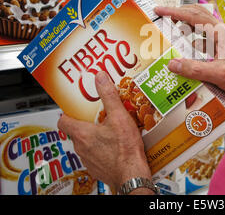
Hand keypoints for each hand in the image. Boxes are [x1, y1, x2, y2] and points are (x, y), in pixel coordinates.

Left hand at [57, 71, 153, 194]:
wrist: (131, 175)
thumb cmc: (125, 149)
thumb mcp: (119, 116)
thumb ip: (109, 96)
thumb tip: (100, 78)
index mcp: (83, 133)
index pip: (63, 121)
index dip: (68, 113)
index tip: (77, 108)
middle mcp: (81, 147)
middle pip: (77, 131)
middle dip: (87, 122)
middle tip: (99, 114)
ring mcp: (88, 159)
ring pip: (86, 144)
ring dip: (95, 136)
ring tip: (111, 129)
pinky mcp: (97, 168)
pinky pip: (96, 155)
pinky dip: (102, 149)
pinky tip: (116, 145)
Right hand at [155, 5, 224, 96]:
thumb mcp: (216, 74)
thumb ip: (193, 69)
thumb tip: (171, 64)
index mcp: (220, 33)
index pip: (194, 16)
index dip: (174, 11)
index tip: (159, 10)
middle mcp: (222, 32)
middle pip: (198, 14)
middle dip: (180, 12)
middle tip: (164, 15)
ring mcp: (224, 39)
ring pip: (202, 24)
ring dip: (187, 24)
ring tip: (173, 28)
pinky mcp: (224, 48)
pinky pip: (206, 38)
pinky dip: (194, 39)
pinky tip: (189, 47)